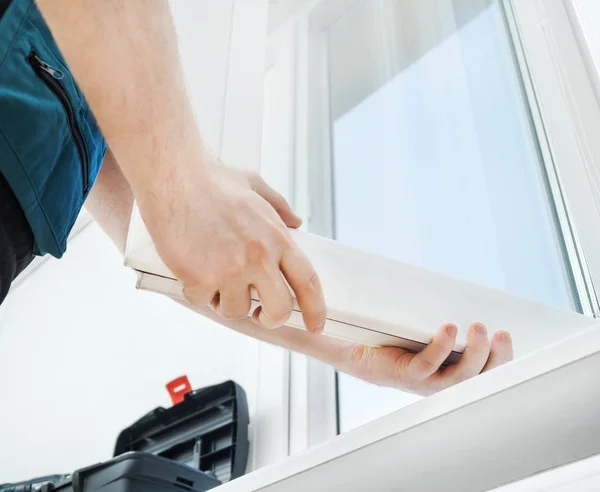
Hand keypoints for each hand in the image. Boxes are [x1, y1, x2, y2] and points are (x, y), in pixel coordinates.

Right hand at [138, 153, 326, 332]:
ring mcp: (231, 269)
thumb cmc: (211, 179)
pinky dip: (198, 291)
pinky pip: (204, 302)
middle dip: (269, 318)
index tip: (316, 325)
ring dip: (226, 301)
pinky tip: (192, 269)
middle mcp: (260, 257)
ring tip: (214, 276)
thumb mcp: (254, 185)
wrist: (173, 176)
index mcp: (278, 237)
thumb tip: (296, 222)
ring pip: (237, 311)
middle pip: (279, 309)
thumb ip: (279, 206)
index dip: (316, 310)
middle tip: (258, 313)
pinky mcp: (201, 278)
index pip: (307, 282)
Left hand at [340, 323, 512, 394]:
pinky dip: (440, 348)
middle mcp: (444, 382)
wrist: (360, 350)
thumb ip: (450, 321)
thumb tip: (470, 294)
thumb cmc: (399, 339)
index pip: (488, 372)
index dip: (504, 359)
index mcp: (455, 373)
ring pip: (458, 377)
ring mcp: (425, 382)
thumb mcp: (429, 329)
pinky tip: (448, 329)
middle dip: (495, 357)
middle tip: (501, 333)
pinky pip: (427, 365)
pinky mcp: (406, 375)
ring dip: (473, 353)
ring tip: (478, 328)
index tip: (510, 337)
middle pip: (479, 377)